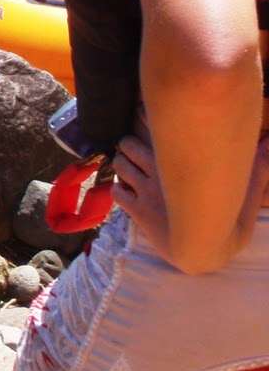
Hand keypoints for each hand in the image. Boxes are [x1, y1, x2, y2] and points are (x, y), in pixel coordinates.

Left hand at [113, 131, 268, 267]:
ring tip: (130, 169)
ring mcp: (145, 191)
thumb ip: (258, 166)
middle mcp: (158, 171)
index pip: (153, 126)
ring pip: (119, 165)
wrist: (204, 251)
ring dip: (122, 165)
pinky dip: (118, 189)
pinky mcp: (137, 211)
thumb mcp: (246, 191)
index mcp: (180, 159)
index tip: (146, 118)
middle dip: (129, 145)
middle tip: (136, 151)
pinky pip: (116, 192)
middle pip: (127, 143)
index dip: (145, 119)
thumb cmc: (228, 223)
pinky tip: (128, 192)